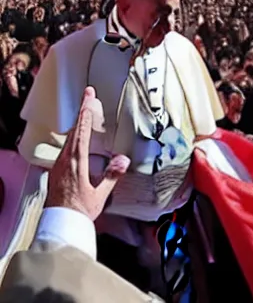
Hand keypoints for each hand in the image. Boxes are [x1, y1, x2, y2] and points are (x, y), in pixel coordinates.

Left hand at [45, 89, 128, 221]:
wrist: (59, 227)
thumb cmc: (79, 212)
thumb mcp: (100, 195)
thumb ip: (112, 176)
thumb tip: (124, 159)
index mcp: (76, 163)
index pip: (81, 132)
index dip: (86, 112)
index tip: (88, 97)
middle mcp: (64, 162)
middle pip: (74, 131)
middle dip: (82, 113)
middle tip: (88, 97)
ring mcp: (58, 167)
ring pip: (68, 139)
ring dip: (78, 125)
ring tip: (85, 115)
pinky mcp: (56, 173)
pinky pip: (65, 148)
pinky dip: (73, 137)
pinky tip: (76, 141)